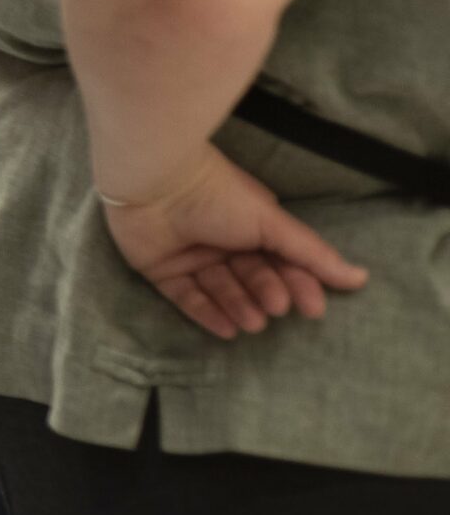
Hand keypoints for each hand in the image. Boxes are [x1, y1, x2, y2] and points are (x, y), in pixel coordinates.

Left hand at [100, 146, 366, 340]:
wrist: (155, 184)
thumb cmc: (219, 196)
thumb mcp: (272, 223)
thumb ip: (312, 254)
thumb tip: (360, 278)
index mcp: (249, 225)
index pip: (280, 262)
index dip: (298, 284)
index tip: (313, 308)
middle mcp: (221, 241)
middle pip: (251, 278)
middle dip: (266, 294)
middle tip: (276, 308)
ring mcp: (190, 256)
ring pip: (221, 290)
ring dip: (239, 308)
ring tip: (253, 322)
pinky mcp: (161, 270)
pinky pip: (187, 298)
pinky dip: (207, 314)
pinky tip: (226, 330)